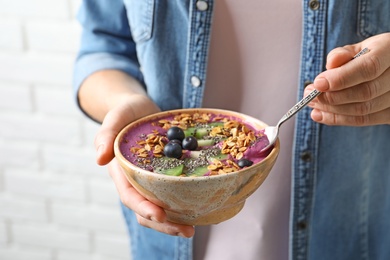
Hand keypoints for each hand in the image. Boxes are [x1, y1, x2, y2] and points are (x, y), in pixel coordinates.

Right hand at [94, 95, 194, 237]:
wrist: (139, 109)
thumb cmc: (126, 112)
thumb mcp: (116, 117)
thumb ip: (106, 134)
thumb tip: (100, 158)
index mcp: (121, 171)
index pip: (130, 195)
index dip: (143, 207)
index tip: (160, 215)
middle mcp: (136, 180)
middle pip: (146, 209)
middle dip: (165, 224)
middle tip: (187, 230)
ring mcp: (151, 180)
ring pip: (161, 206)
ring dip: (176, 219)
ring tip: (194, 227)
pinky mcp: (166, 175)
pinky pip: (174, 192)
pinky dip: (185, 202)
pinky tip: (202, 206)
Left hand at [305, 32, 389, 125]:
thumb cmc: (373, 55)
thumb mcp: (361, 47)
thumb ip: (345, 53)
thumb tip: (331, 63)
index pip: (369, 67)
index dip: (341, 78)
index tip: (317, 83)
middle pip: (365, 92)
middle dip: (332, 97)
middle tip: (309, 94)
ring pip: (364, 110)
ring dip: (332, 110)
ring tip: (312, 105)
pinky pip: (365, 120)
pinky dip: (339, 119)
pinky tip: (320, 115)